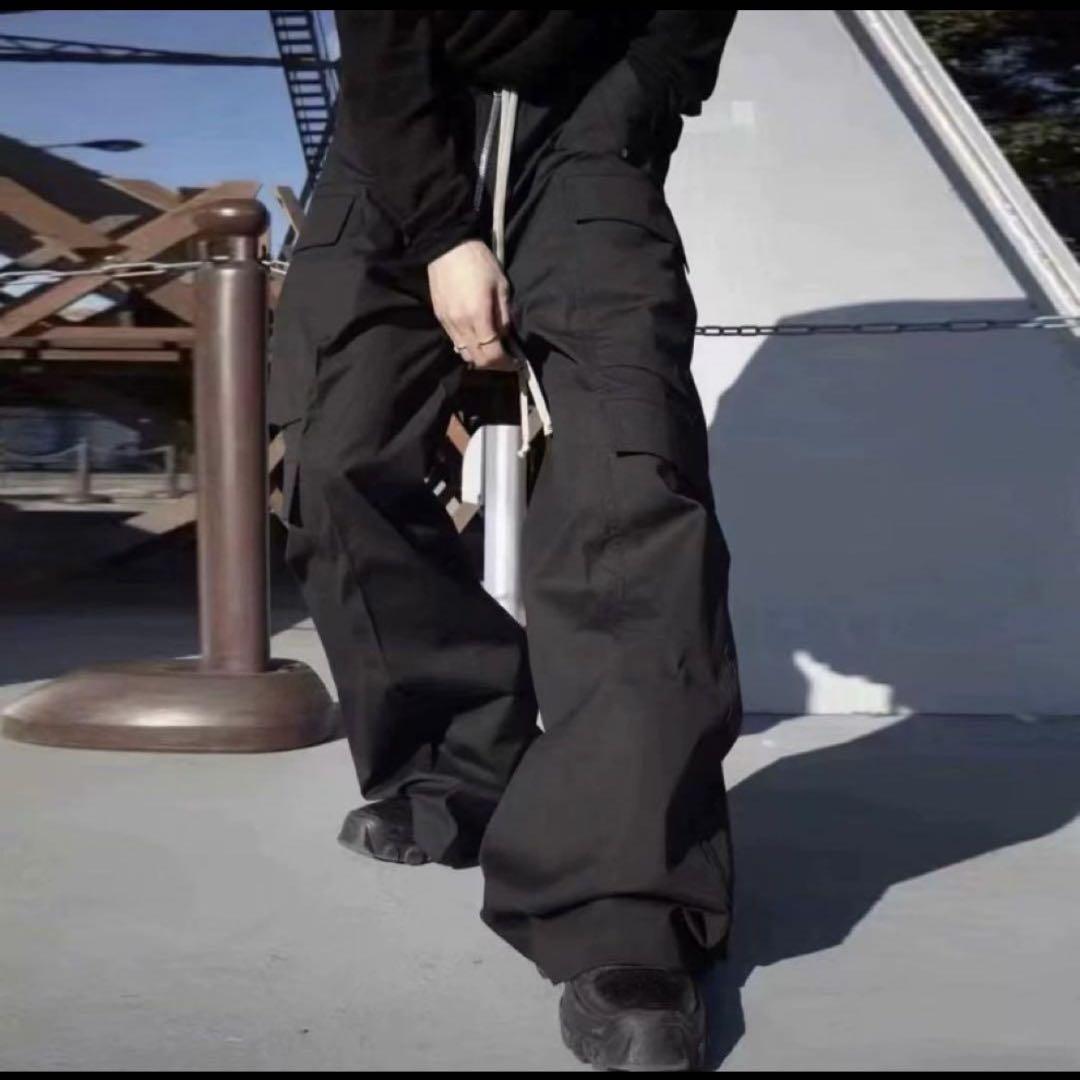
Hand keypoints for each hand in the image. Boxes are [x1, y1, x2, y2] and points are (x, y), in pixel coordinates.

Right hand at [427, 239, 517, 370]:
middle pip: (477, 360)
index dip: (506, 363)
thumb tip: (506, 337)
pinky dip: (468, 346)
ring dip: (480, 357)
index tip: (516, 362)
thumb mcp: (501, 286)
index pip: (492, 354)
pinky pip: (455, 342)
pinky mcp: (440, 318)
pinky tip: (477, 337)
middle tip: (506, 359)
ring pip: (464, 354)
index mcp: (478, 316)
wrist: (447, 246)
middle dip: (494, 365)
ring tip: (492, 349)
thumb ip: (504, 316)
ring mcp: (447, 323)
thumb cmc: (479, 261)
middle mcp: (461, 325)